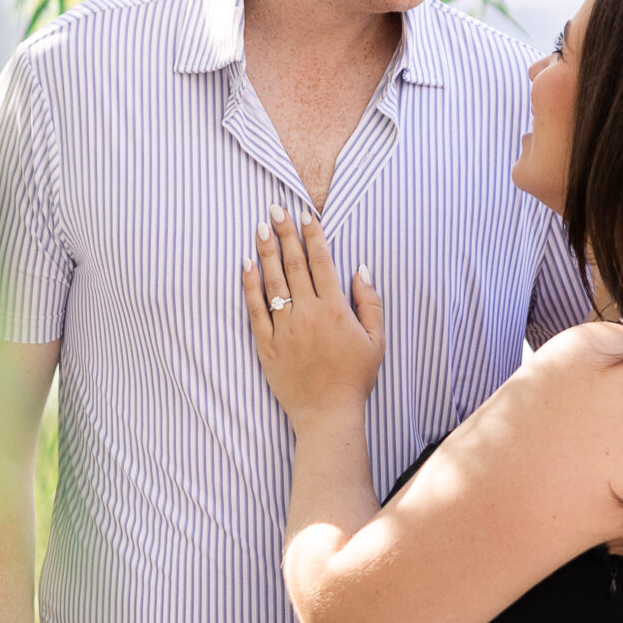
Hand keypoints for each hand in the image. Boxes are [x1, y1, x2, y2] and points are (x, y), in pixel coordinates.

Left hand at [242, 206, 384, 423]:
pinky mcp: (267, 344)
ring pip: (273, 281)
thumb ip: (370, 302)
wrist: (328, 414)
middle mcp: (309, 313)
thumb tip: (361, 269)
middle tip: (275, 208)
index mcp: (336, 309)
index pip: (322, 262)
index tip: (305, 215)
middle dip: (284, 233)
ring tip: (260, 228)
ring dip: (266, 251)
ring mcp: (285, 328)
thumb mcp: (376, 340)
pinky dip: (250, 285)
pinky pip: (255, 309)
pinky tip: (246, 265)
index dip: (313, 235)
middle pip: (294, 264)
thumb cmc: (355, 378)